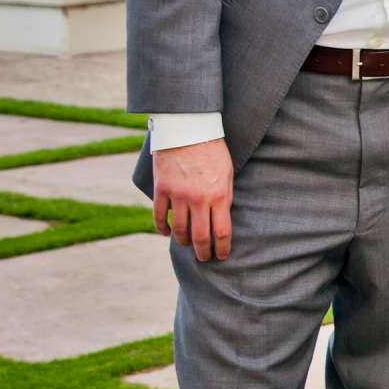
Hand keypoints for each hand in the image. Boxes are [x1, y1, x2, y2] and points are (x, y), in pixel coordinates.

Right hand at [153, 138, 234, 261]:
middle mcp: (198, 199)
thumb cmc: (213, 151)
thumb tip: (222, 218)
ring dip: (183, 241)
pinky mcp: (161, 189)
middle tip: (204, 258)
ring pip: (179, 229)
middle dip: (203, 252)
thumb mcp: (228, 174)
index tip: (221, 255)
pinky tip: (166, 233)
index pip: (222, 232)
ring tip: (187, 244)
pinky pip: (160, 216)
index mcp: (219, 196)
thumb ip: (224, 196)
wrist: (189, 130)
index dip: (222, 248)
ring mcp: (178, 195)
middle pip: (200, 236)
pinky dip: (163, 228)